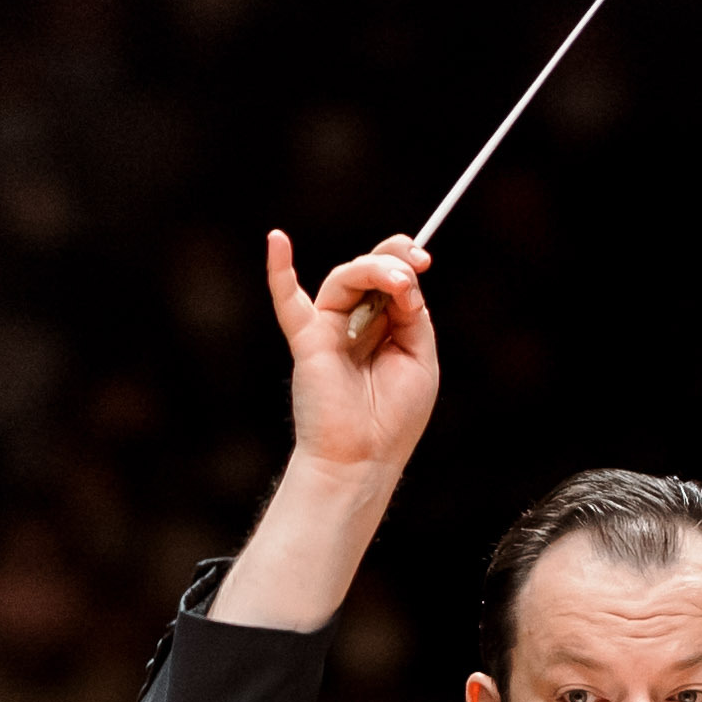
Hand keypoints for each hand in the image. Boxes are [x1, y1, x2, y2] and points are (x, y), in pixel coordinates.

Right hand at [262, 229, 438, 476]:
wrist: (364, 459)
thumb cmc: (394, 417)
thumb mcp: (421, 358)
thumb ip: (413, 316)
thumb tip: (403, 280)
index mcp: (384, 324)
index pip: (391, 276)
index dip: (406, 259)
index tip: (424, 260)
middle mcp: (355, 321)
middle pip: (369, 268)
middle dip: (392, 261)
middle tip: (413, 271)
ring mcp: (329, 328)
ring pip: (346, 277)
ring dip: (373, 270)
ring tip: (396, 283)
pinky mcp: (307, 340)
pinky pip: (288, 302)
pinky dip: (280, 271)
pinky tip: (277, 242)